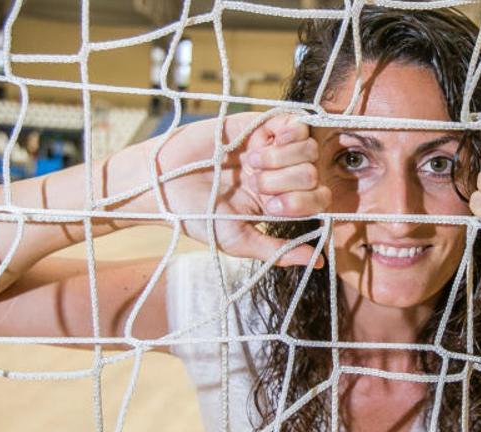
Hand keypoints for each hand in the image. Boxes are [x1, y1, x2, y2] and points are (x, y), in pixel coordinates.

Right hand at [162, 111, 329, 267]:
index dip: (301, 203)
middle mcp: (280, 175)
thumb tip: (319, 260)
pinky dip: (287, 134)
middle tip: (255, 184)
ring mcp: (270, 148)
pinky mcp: (256, 125)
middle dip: (287, 182)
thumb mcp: (237, 239)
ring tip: (252, 164)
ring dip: (282, 159)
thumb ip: (277, 250)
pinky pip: (294, 122)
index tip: (269, 206)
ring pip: (308, 148)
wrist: (160, 184)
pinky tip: (261, 146)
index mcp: (278, 202)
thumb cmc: (195, 215)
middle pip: (314, 173)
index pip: (318, 199)